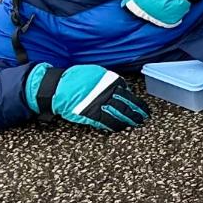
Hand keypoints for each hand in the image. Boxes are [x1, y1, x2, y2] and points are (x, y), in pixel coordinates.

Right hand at [26, 64, 147, 131]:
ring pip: (119, 114)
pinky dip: (114, 125)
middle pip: (126, 104)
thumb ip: (110, 82)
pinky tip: (120, 128)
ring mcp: (99, 104)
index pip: (127, 93)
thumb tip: (123, 90)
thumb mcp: (96, 74)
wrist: (57, 87)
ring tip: (136, 124)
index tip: (142, 107)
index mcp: (109, 81)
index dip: (136, 101)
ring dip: (129, 120)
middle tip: (144, 117)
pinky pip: (106, 122)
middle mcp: (107, 92)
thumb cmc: (76, 79)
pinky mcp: (90, 114)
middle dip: (137, 112)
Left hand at [104, 0, 202, 26]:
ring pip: (148, 16)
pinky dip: (163, 16)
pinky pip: (161, 21)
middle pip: (137, 11)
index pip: (127, 4)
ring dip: (152, 10)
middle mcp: (141, 11)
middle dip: (142, 4)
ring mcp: (154, 17)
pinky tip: (165, 6)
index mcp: (133, 1)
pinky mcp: (166, 21)